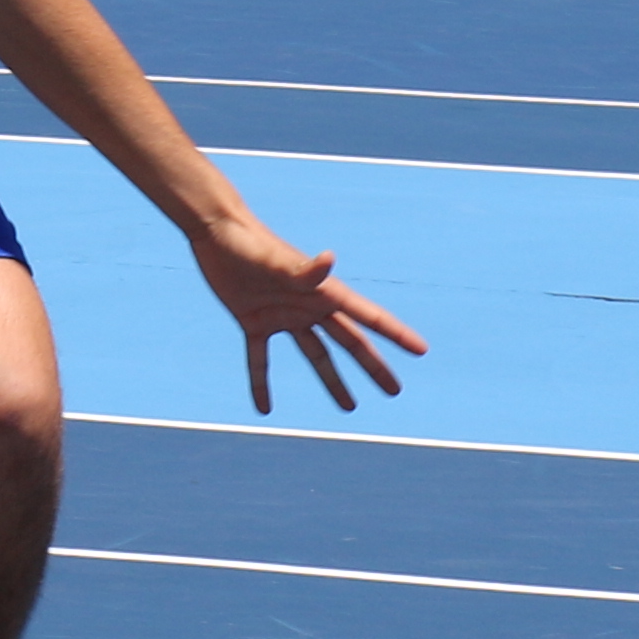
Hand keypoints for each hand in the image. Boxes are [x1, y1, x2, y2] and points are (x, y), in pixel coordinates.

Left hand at [191, 218, 424, 413]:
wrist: (216, 230)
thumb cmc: (249, 242)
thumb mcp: (276, 261)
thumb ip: (304, 269)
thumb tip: (330, 259)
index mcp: (323, 292)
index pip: (368, 317)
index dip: (396, 334)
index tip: (422, 349)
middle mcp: (309, 306)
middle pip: (349, 343)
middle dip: (373, 367)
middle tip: (394, 391)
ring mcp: (283, 315)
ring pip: (315, 355)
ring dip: (331, 381)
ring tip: (349, 407)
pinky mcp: (253, 321)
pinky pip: (260, 359)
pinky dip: (260, 383)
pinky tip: (264, 408)